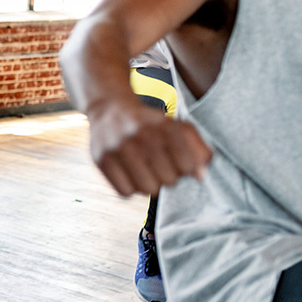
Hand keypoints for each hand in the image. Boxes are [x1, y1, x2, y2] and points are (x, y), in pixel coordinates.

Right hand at [89, 100, 211, 195]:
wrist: (110, 109)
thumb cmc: (150, 123)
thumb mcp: (178, 127)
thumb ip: (198, 149)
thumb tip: (200, 177)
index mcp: (164, 125)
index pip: (187, 167)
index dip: (185, 168)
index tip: (178, 160)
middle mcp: (140, 134)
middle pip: (169, 180)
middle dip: (168, 176)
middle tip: (160, 165)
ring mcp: (118, 147)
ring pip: (147, 189)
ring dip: (150, 184)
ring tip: (146, 172)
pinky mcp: (101, 159)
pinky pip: (125, 192)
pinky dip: (130, 188)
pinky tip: (130, 175)